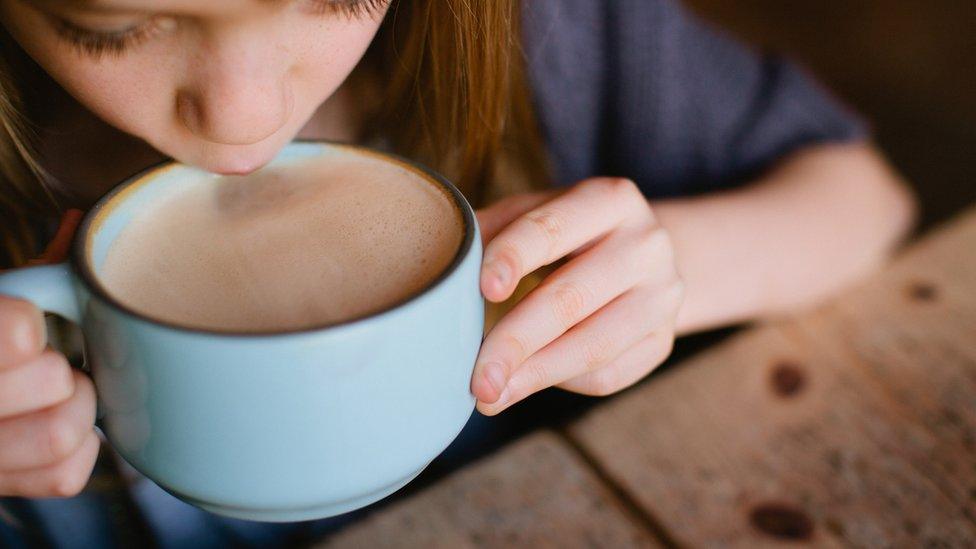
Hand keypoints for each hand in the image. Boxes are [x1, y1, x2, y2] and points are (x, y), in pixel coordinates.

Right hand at [0, 209, 97, 496]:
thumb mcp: (2, 299)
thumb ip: (37, 270)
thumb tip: (84, 223)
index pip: (16, 333)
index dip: (20, 328)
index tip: (26, 326)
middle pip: (51, 381)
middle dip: (59, 368)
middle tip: (49, 361)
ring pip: (61, 434)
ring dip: (76, 409)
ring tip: (57, 395)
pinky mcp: (1, 485)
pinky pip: (67, 474)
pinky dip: (78, 451)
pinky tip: (56, 425)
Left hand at [472, 178, 683, 414]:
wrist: (640, 256)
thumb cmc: (566, 236)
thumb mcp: (534, 215)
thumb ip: (492, 235)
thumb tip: (439, 276)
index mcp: (610, 199)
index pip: (553, 229)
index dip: (514, 258)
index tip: (483, 290)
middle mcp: (647, 243)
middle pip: (573, 298)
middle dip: (516, 342)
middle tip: (476, 378)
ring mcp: (663, 295)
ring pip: (594, 346)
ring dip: (535, 376)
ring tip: (490, 396)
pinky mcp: (664, 340)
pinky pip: (608, 374)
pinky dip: (562, 383)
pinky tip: (528, 382)